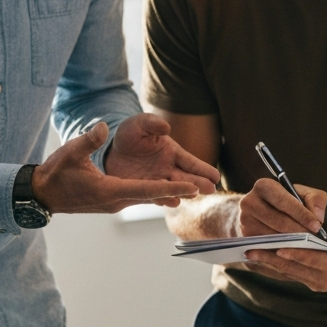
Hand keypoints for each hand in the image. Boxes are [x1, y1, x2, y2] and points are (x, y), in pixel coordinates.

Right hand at [31, 121, 210, 214]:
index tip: (191, 188)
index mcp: (109, 190)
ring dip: (167, 193)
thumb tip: (104, 126)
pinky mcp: (111, 201)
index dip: (170, 188)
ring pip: (146, 197)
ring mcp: (114, 203)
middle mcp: (116, 200)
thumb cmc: (56, 173)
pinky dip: (153, 193)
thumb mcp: (70, 153)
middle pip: (152, 195)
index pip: (146, 190)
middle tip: (204, 189)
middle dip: (177, 192)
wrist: (42, 194)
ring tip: (192, 189)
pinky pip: (137, 196)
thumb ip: (89, 140)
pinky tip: (167, 190)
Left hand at [105, 113, 220, 206]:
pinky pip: (155, 196)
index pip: (191, 162)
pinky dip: (163, 199)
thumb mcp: (139, 124)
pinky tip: (171, 202)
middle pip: (187, 178)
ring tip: (192, 195)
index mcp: (172, 153)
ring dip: (182, 192)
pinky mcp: (143, 190)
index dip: (203, 169)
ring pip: (173, 189)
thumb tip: (166, 128)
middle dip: (199, 183)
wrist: (110, 152)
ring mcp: (156, 181)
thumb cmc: (129, 134)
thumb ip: (152, 123)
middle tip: (211, 189)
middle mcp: (168, 169)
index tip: (216, 176)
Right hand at [239, 178, 326, 291]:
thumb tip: (318, 217)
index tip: (317, 226)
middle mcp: (249, 202)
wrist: (255, 212)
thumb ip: (315, 200)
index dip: (301, 215)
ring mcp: (244, 222)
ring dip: (293, 244)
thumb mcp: (300, 193)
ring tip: (308, 247)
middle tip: (316, 240)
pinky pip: (267, 248)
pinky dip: (283, 252)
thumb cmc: (284, 202)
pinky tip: (295, 252)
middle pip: (278, 221)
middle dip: (299, 232)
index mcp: (263, 186)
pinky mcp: (245, 238)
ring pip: (273, 237)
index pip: (283, 201)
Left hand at [245, 223, 326, 292]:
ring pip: (287, 272)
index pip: (314, 260)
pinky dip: (272, 264)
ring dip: (268, 262)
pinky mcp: (308, 283)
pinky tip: (258, 257)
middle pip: (295, 268)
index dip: (297, 254)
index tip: (280, 249)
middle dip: (272, 259)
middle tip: (253, 251)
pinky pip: (287, 274)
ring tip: (250, 253)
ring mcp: (316, 283)